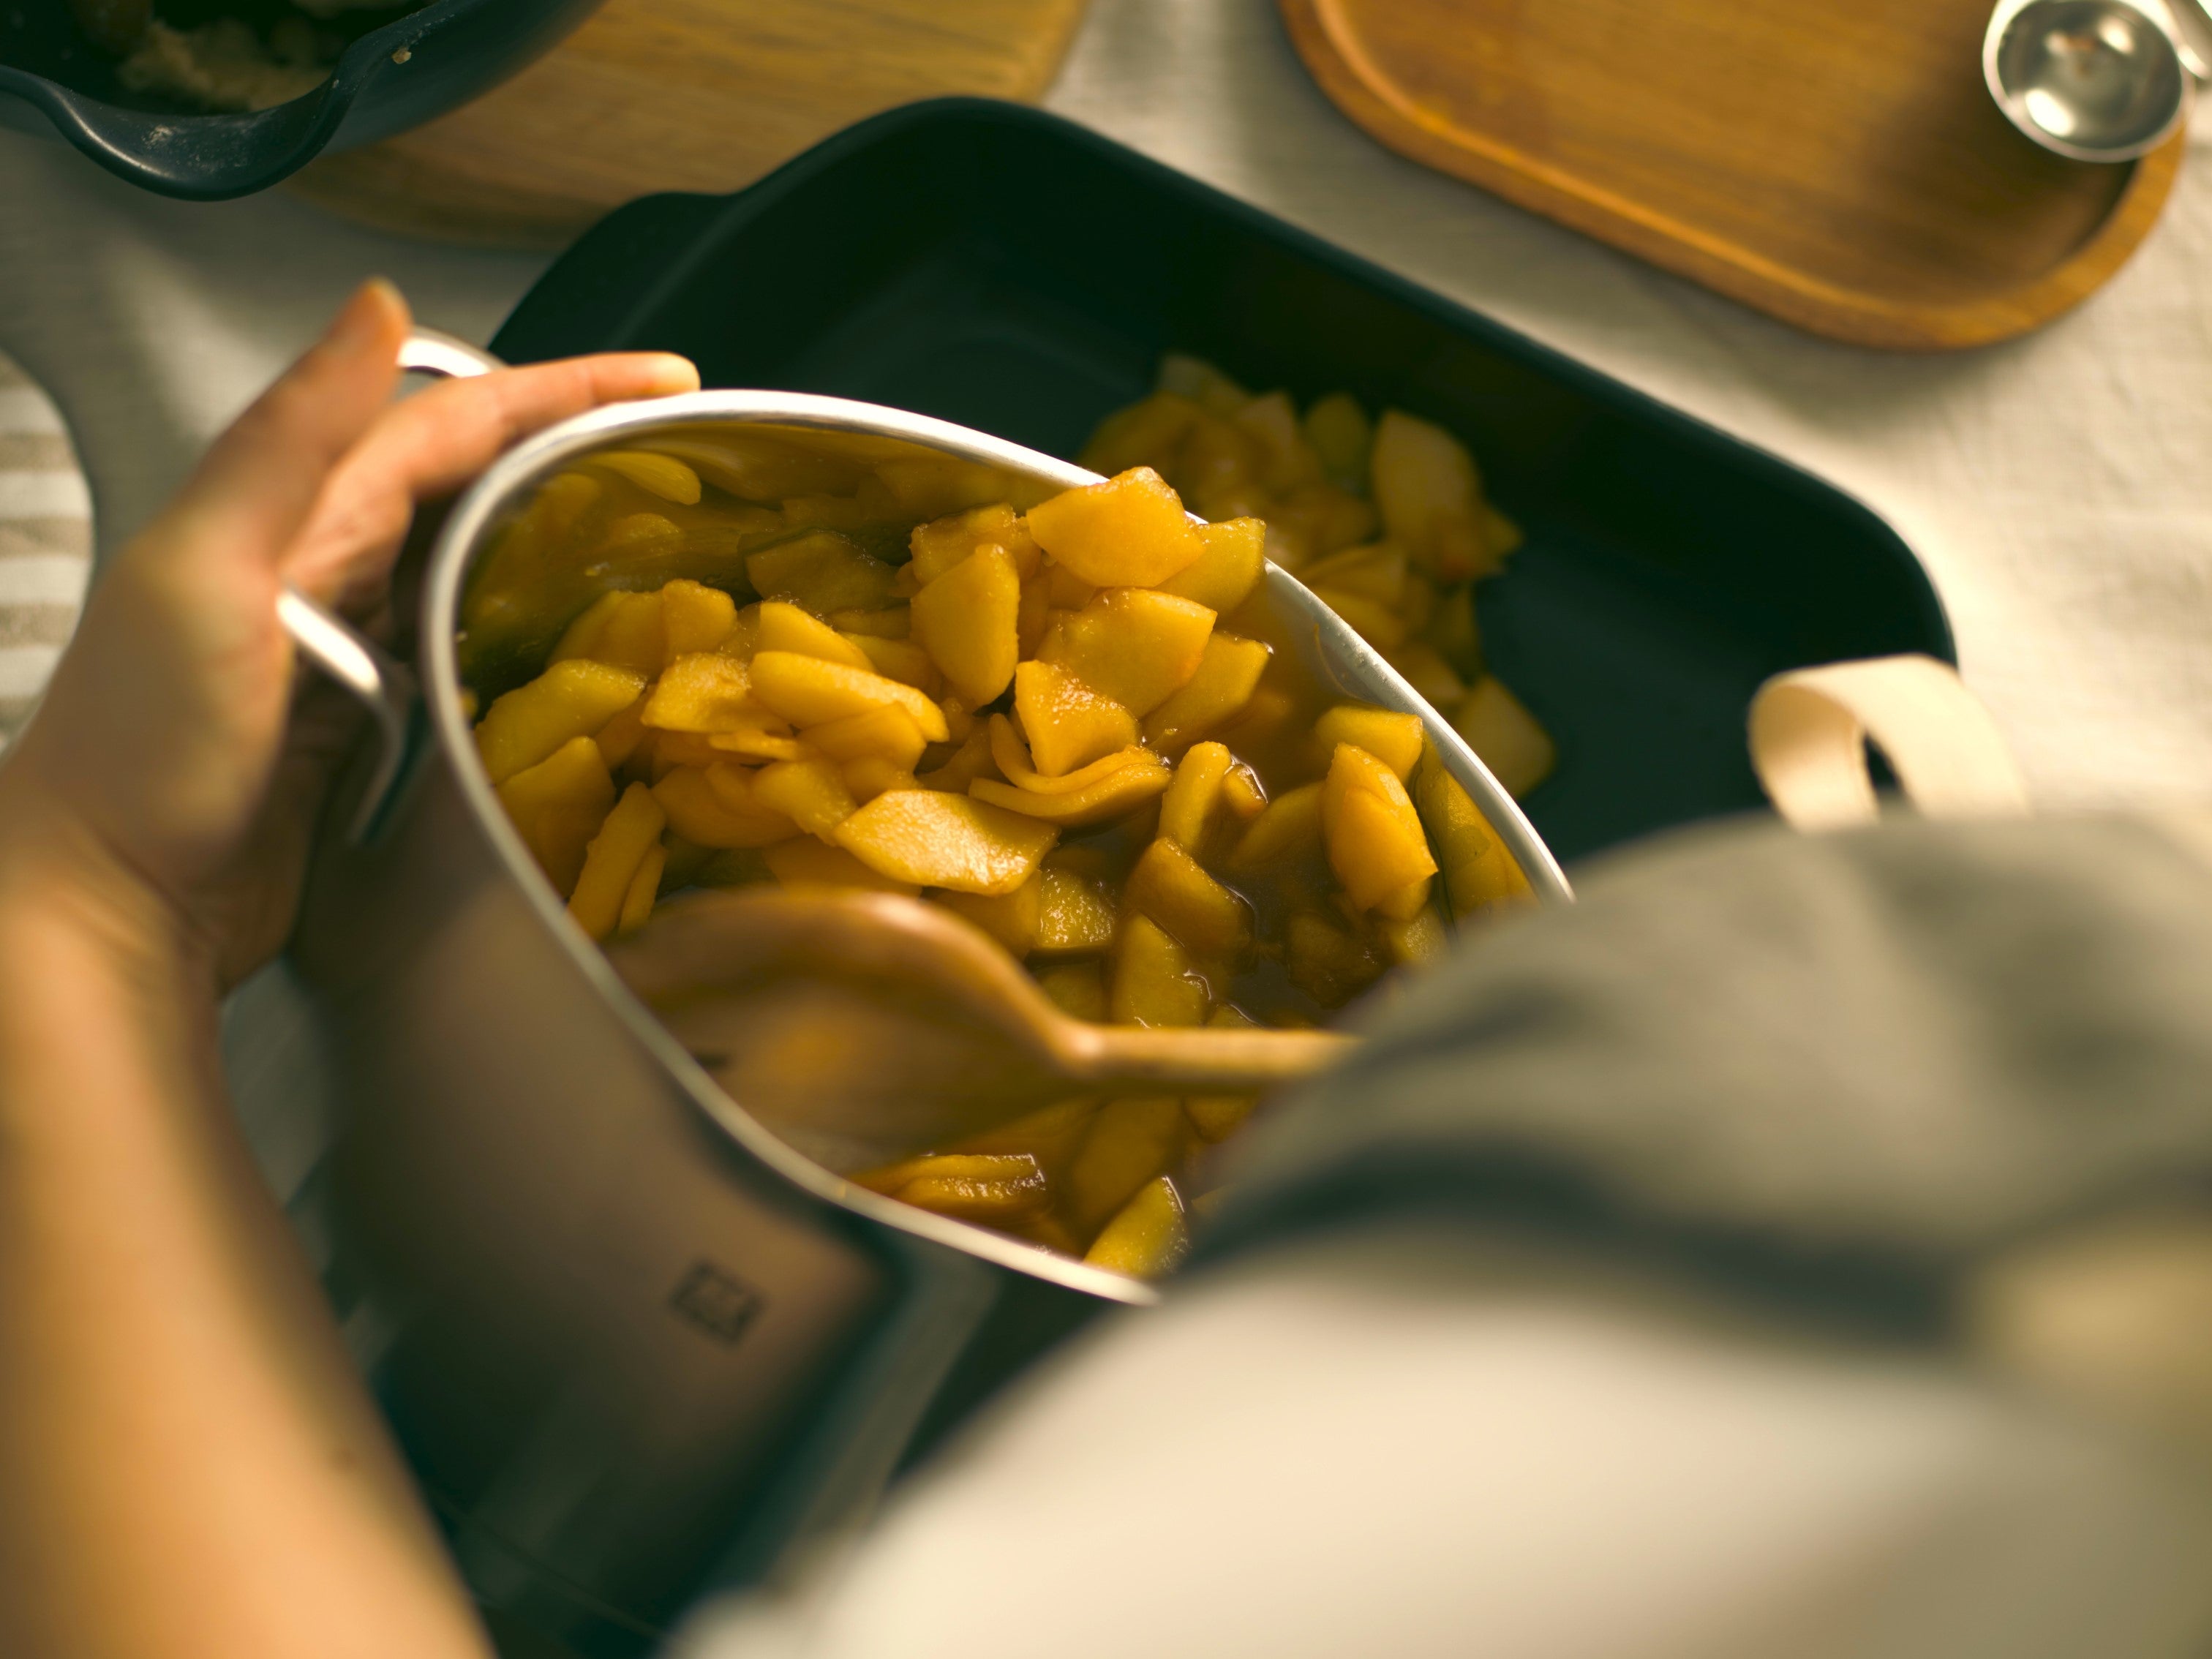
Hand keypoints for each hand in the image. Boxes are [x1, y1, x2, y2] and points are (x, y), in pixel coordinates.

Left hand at [0, 280, 698, 984]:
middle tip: (687, 453)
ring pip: (482, 557)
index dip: (563, 387)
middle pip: (479, 479)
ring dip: (569, 531)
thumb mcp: (208, 570)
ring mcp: (359, 648)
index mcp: (304, 515)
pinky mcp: (377, 726)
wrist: (112, 904)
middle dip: (581, 446)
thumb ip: (290, 439)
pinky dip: (535, 627)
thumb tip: (378, 302)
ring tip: (664, 538)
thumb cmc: (146, 745)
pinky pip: (473, 649)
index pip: (457, 421)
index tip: (667, 379)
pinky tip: (584, 648)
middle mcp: (332, 566)